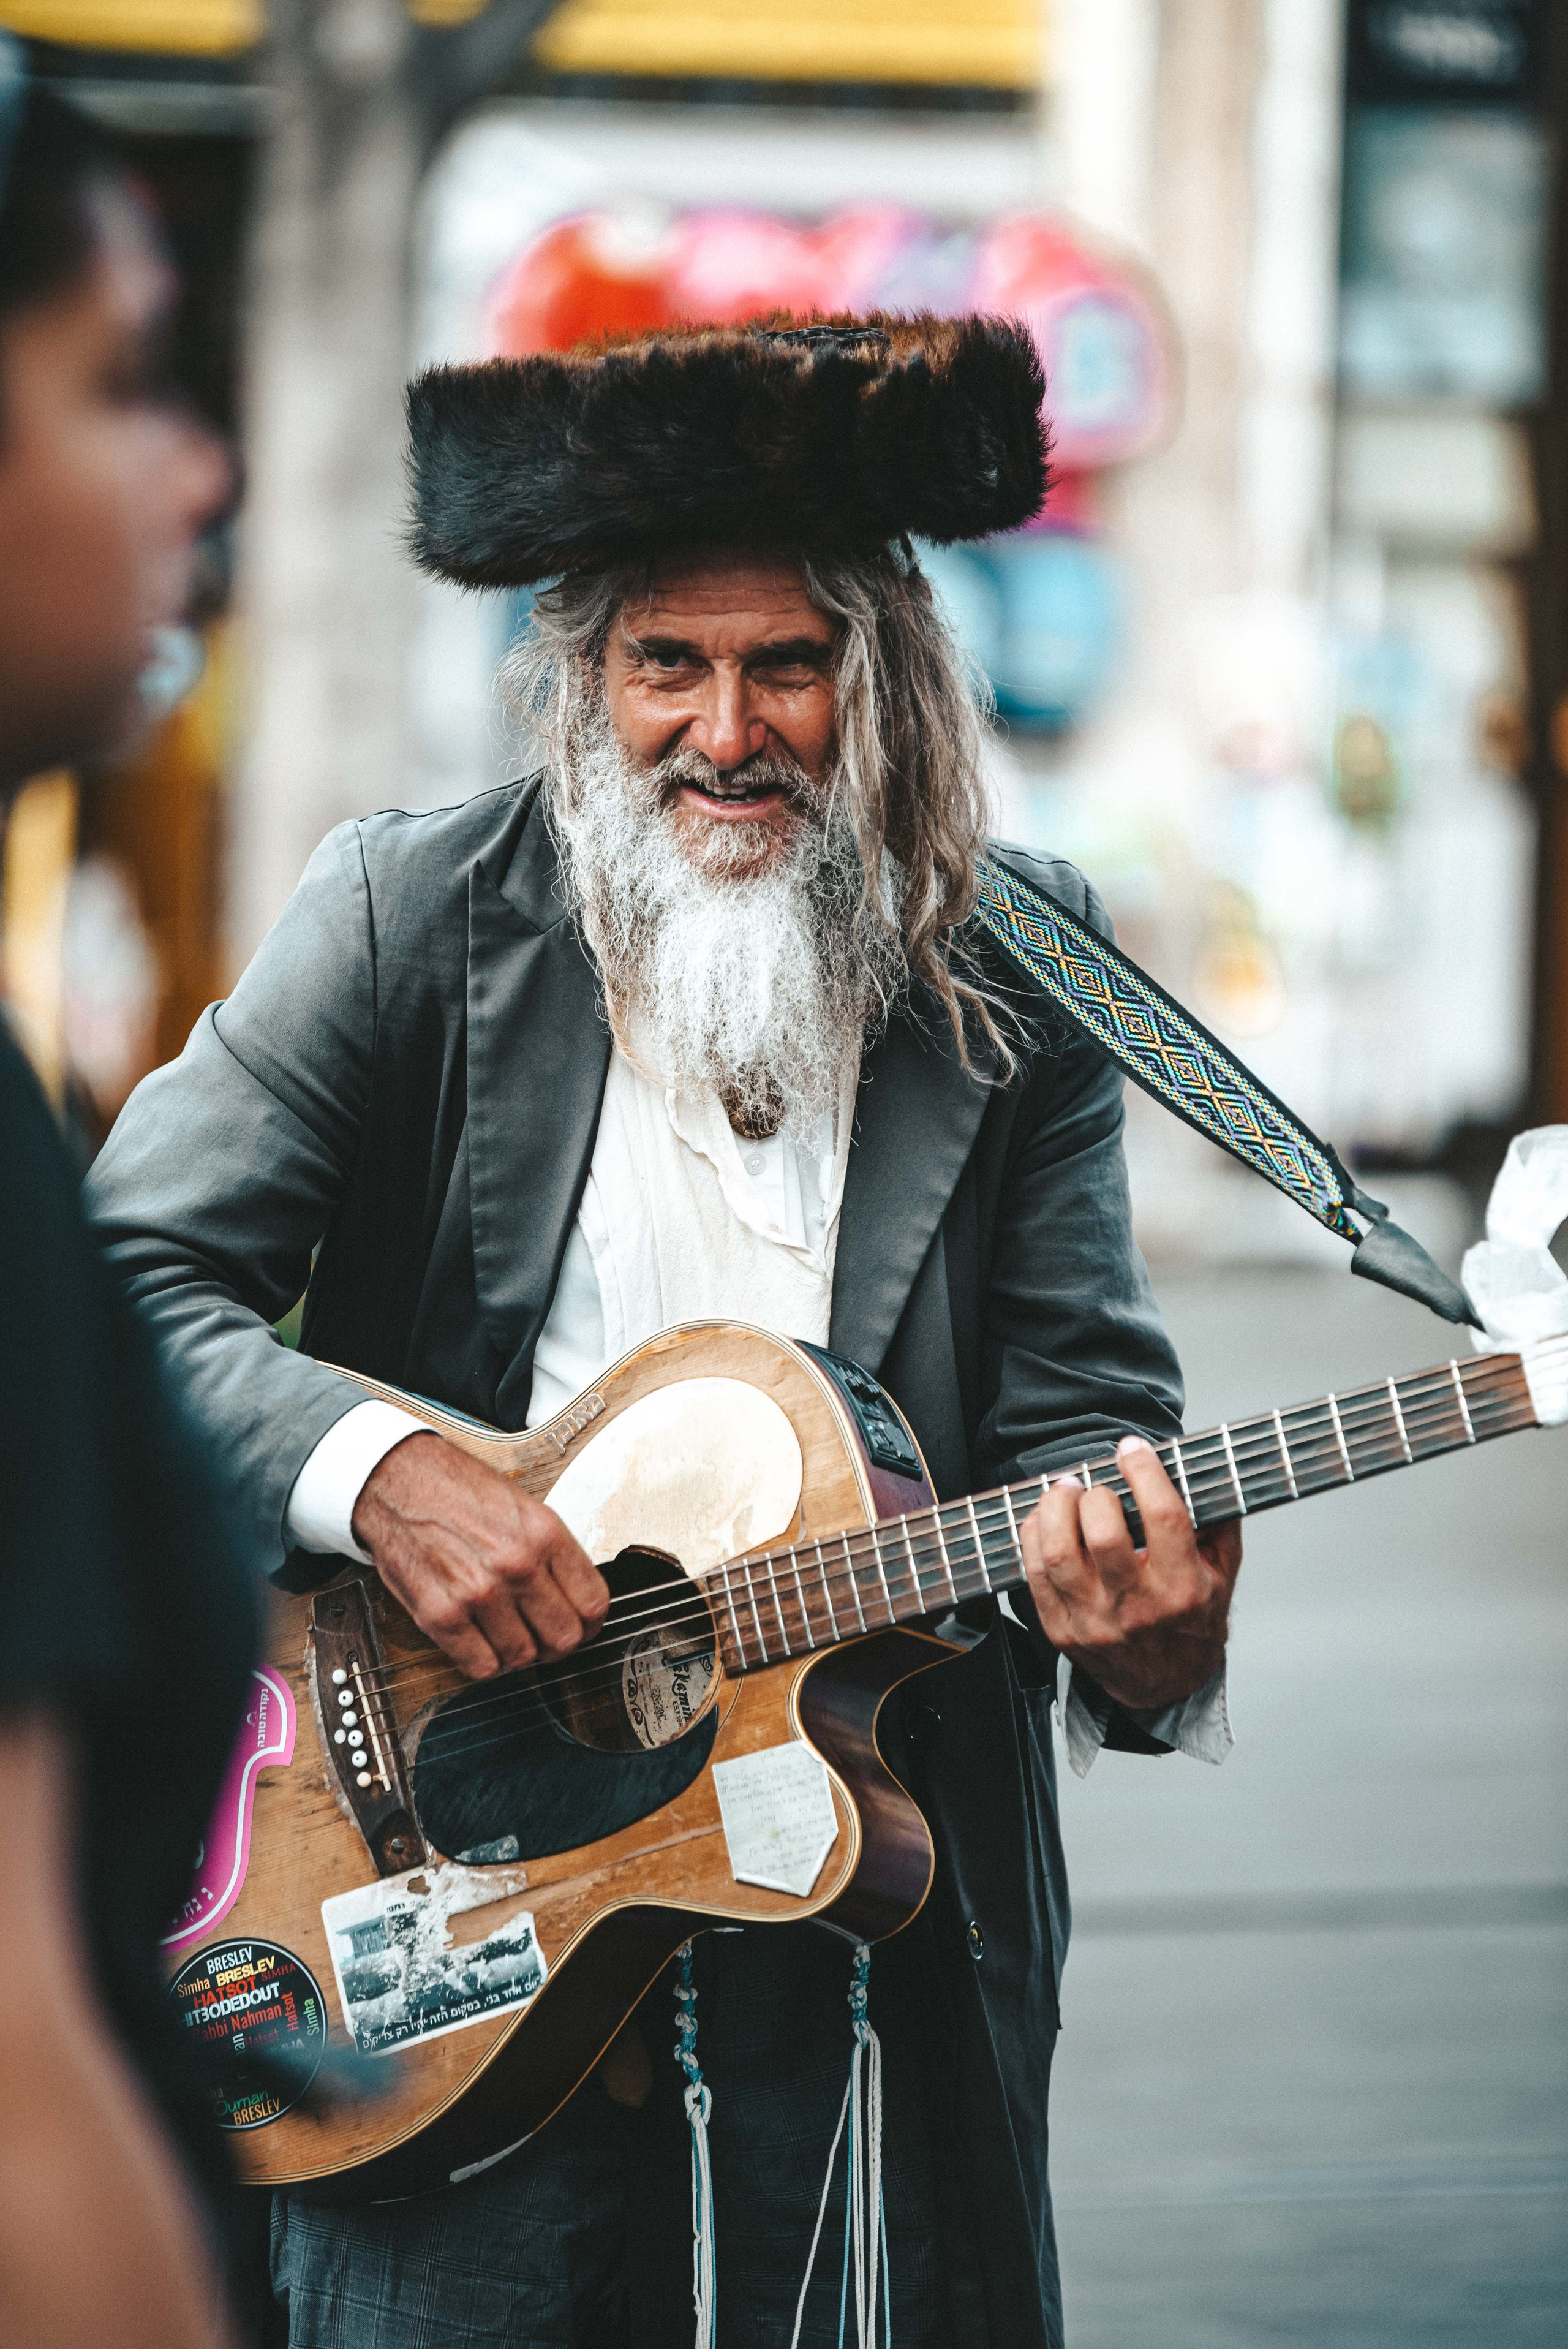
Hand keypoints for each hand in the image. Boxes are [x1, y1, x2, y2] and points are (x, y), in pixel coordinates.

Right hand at [352, 1433, 609, 1679]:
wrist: (399, 1482)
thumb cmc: (458, 1491)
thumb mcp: (524, 1507)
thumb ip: (553, 1555)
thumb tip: (575, 1599)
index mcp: (545, 1534)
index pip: (593, 1604)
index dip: (590, 1626)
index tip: (582, 1629)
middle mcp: (517, 1564)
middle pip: (564, 1638)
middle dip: (556, 1645)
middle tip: (542, 1637)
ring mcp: (479, 1592)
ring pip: (523, 1658)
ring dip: (516, 1653)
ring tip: (504, 1634)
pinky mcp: (440, 1614)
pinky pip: (480, 1666)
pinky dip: (483, 1663)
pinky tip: (478, 1642)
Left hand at [1019, 1435, 1241, 1711]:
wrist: (1166, 1686)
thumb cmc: (1193, 1622)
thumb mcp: (1222, 1574)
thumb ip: (1218, 1523)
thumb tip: (1206, 1469)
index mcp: (1183, 1588)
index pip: (1163, 1518)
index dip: (1144, 1473)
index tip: (1132, 1449)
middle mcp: (1138, 1607)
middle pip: (1103, 1534)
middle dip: (1095, 1494)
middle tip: (1095, 1484)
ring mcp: (1095, 1622)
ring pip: (1059, 1553)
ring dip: (1056, 1509)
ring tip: (1065, 1492)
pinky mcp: (1062, 1631)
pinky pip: (1034, 1574)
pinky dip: (1033, 1536)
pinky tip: (1045, 1520)